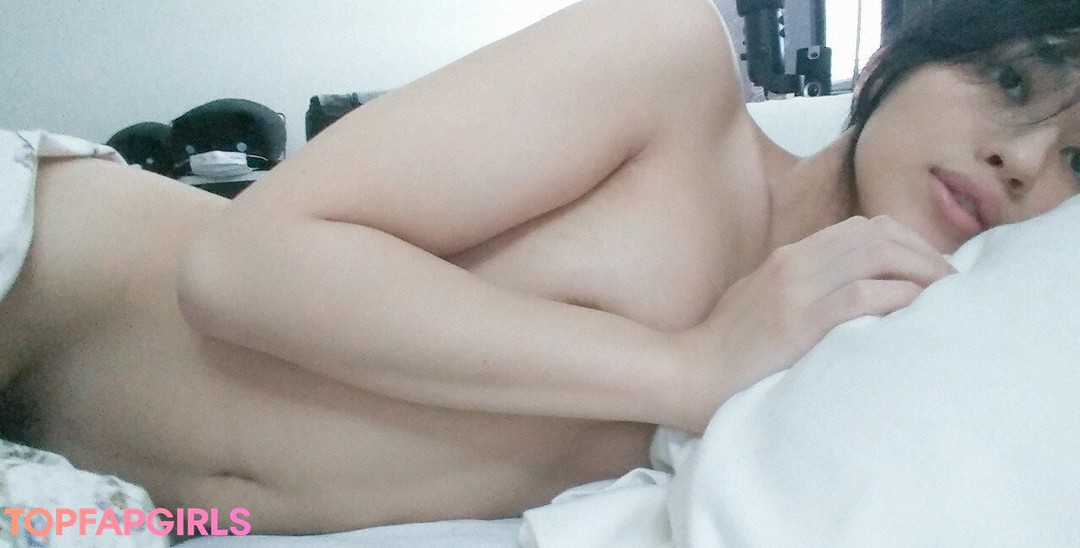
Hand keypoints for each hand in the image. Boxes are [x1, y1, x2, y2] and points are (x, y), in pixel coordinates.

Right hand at [668, 215, 955, 432]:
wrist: (685, 374)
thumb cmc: (723, 350)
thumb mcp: (761, 305)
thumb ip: (801, 291)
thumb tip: (852, 296)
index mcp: (788, 257)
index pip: (863, 229)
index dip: (909, 245)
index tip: (931, 275)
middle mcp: (795, 261)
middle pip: (878, 233)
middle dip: (926, 255)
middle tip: (954, 287)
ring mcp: (795, 288)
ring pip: (877, 253)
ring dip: (922, 273)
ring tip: (948, 300)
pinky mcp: (798, 320)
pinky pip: (863, 294)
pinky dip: (899, 298)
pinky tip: (918, 315)